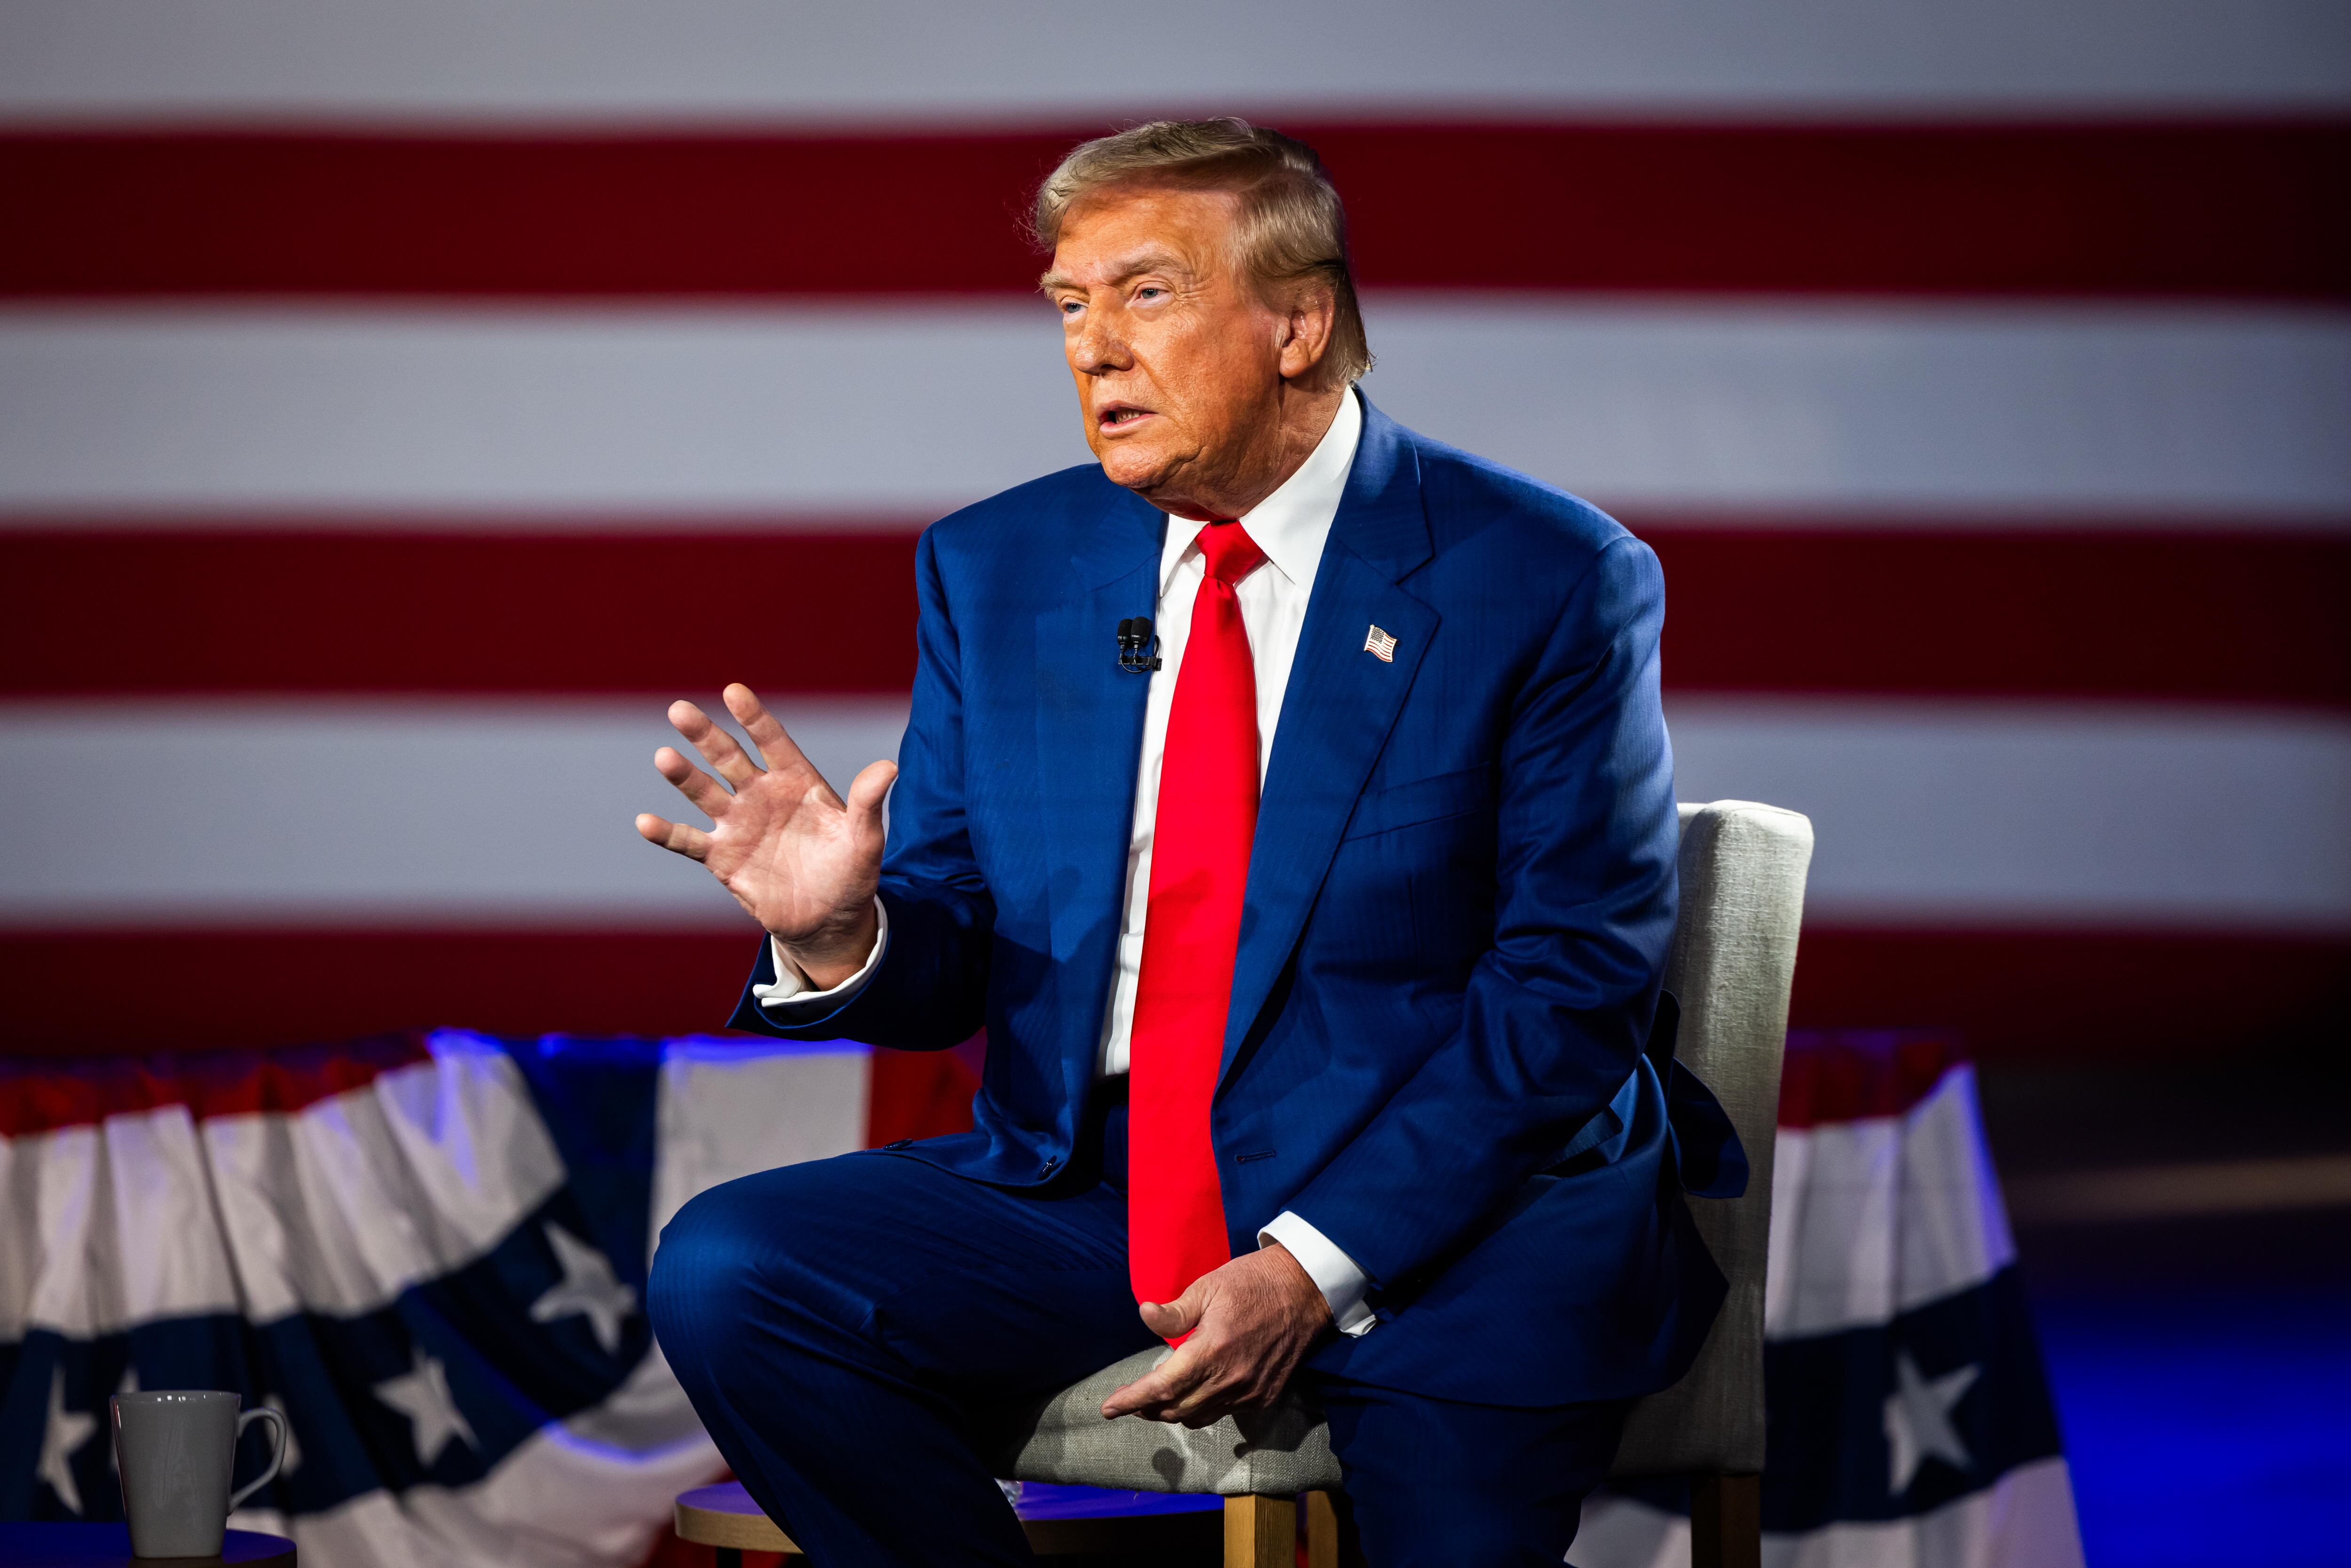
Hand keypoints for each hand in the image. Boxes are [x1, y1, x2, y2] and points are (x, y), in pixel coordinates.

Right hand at [635, 683, 896, 986]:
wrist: (829, 919)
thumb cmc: (851, 871)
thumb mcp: (864, 838)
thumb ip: (868, 802)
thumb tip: (889, 767)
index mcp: (796, 781)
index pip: (772, 741)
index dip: (754, 717)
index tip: (733, 692)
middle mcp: (761, 795)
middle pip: (728, 757)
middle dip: (705, 735)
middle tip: (680, 709)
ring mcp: (738, 824)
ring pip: (704, 793)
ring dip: (684, 776)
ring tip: (664, 757)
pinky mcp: (722, 858)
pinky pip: (690, 842)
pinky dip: (667, 834)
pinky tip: (645, 821)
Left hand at [1100, 1244, 1331, 1428]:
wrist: (1305, 1290)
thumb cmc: (1252, 1282)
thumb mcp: (1208, 1287)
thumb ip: (1175, 1312)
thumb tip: (1144, 1315)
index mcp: (1211, 1350)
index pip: (1162, 1387)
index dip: (1131, 1400)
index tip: (1108, 1409)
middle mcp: (1230, 1379)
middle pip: (1176, 1409)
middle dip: (1148, 1408)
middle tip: (1132, 1400)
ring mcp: (1249, 1392)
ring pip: (1200, 1417)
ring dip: (1175, 1411)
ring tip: (1160, 1399)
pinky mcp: (1265, 1396)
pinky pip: (1225, 1413)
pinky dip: (1205, 1408)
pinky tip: (1200, 1392)